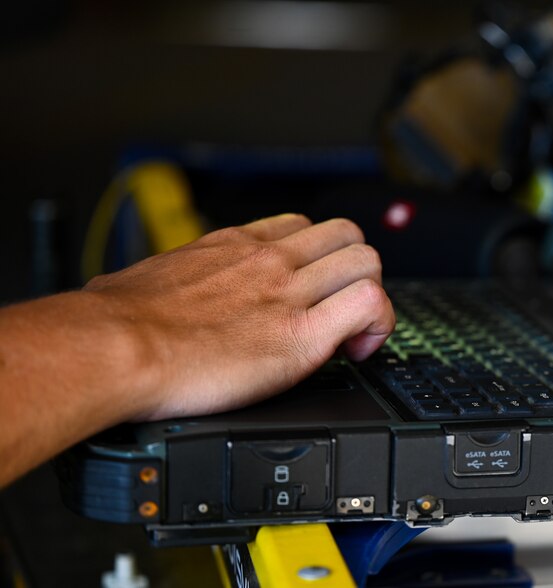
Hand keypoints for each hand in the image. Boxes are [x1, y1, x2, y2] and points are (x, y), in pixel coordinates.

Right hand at [83, 214, 394, 420]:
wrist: (114, 349)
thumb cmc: (117, 322)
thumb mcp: (148, 278)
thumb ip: (169, 280)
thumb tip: (146, 296)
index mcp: (234, 245)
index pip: (301, 226)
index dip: (318, 256)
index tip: (312, 288)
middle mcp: (269, 260)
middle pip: (346, 235)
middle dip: (354, 270)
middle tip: (340, 307)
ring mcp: (289, 292)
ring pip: (367, 262)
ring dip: (371, 294)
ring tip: (353, 332)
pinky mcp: (302, 336)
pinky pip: (369, 306)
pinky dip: (378, 325)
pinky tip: (358, 350)